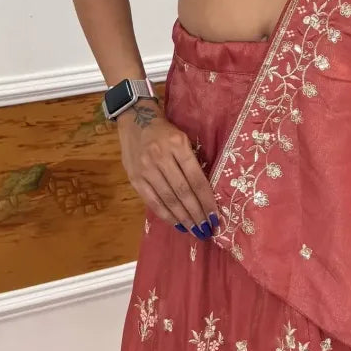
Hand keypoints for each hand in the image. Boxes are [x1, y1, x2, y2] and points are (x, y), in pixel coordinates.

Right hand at [118, 101, 219, 238]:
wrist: (135, 119)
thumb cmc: (165, 131)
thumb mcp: (183, 138)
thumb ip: (191, 161)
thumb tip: (206, 192)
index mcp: (178, 145)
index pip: (196, 178)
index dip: (206, 200)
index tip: (216, 216)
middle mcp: (161, 157)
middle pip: (183, 192)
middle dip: (197, 214)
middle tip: (207, 230)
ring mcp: (146, 169)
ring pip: (168, 199)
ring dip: (183, 218)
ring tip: (195, 231)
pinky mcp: (135, 178)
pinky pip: (152, 201)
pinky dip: (166, 215)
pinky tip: (177, 224)